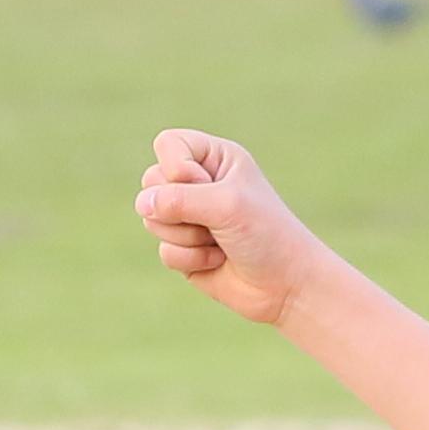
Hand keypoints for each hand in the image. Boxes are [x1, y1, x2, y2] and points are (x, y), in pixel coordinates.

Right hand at [140, 127, 333, 325]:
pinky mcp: (183, 249)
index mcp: (214, 158)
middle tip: (218, 220)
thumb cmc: (266, 234)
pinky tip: (218, 261)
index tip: (206, 185)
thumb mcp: (225, 205)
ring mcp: (188, 217)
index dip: (176, 168)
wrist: (286, 285)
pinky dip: (192, 260)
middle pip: (152, 184)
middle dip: (181, 209)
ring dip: (189, 238)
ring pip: (153, 220)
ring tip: (220, 241)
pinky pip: (164, 251)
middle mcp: (198, 183)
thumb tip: (142, 204)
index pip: (168, 144)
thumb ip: (179, 198)